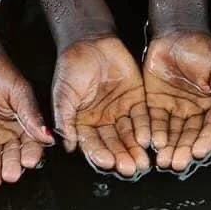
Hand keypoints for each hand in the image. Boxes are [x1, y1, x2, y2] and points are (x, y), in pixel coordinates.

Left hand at [0, 55, 52, 189]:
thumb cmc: (2, 74)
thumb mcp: (21, 93)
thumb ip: (32, 115)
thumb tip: (47, 135)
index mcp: (26, 125)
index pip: (30, 145)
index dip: (30, 154)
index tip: (28, 162)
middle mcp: (9, 133)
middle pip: (11, 154)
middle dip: (9, 166)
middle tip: (8, 176)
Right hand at [53, 36, 149, 176]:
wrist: (90, 41)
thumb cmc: (71, 66)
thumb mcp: (63, 94)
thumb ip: (65, 120)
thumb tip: (68, 146)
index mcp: (85, 122)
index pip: (93, 143)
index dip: (100, 154)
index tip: (107, 162)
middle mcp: (104, 121)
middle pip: (114, 143)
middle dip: (122, 156)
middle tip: (130, 168)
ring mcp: (121, 111)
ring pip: (129, 135)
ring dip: (135, 149)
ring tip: (142, 162)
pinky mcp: (137, 100)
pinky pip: (142, 118)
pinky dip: (145, 129)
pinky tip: (148, 140)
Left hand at [143, 30, 210, 170]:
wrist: (176, 33)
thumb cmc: (203, 49)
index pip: (209, 128)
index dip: (204, 141)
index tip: (197, 152)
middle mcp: (194, 112)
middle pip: (189, 136)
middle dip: (183, 150)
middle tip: (176, 163)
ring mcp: (175, 109)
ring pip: (172, 133)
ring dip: (168, 148)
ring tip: (163, 161)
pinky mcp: (156, 104)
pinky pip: (155, 121)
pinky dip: (153, 133)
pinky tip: (152, 143)